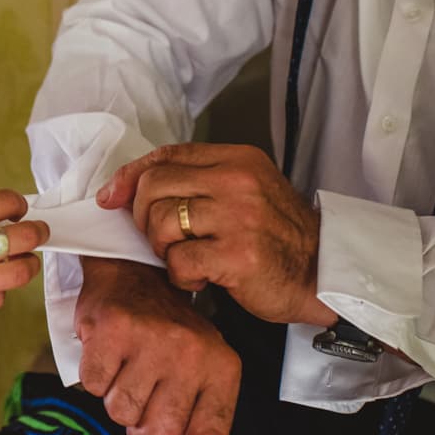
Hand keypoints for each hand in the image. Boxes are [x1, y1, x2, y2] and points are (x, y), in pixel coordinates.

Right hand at [75, 257, 240, 434]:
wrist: (136, 272)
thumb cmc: (167, 339)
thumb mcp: (196, 386)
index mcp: (222, 370)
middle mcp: (193, 353)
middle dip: (141, 425)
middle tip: (144, 392)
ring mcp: (154, 339)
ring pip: (120, 412)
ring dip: (117, 398)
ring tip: (127, 367)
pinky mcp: (115, 328)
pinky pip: (92, 384)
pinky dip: (94, 375)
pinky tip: (108, 353)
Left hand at [99, 143, 334, 328]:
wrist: (323, 273)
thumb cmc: (278, 238)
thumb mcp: (246, 192)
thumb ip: (199, 183)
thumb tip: (130, 188)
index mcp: (237, 160)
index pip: (166, 155)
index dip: (130, 176)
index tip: (111, 197)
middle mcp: (237, 181)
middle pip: (154, 187)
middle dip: (143, 219)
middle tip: (162, 241)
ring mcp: (238, 216)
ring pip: (161, 223)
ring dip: (163, 250)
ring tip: (187, 260)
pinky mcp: (237, 254)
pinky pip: (179, 261)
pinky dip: (182, 277)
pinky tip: (202, 279)